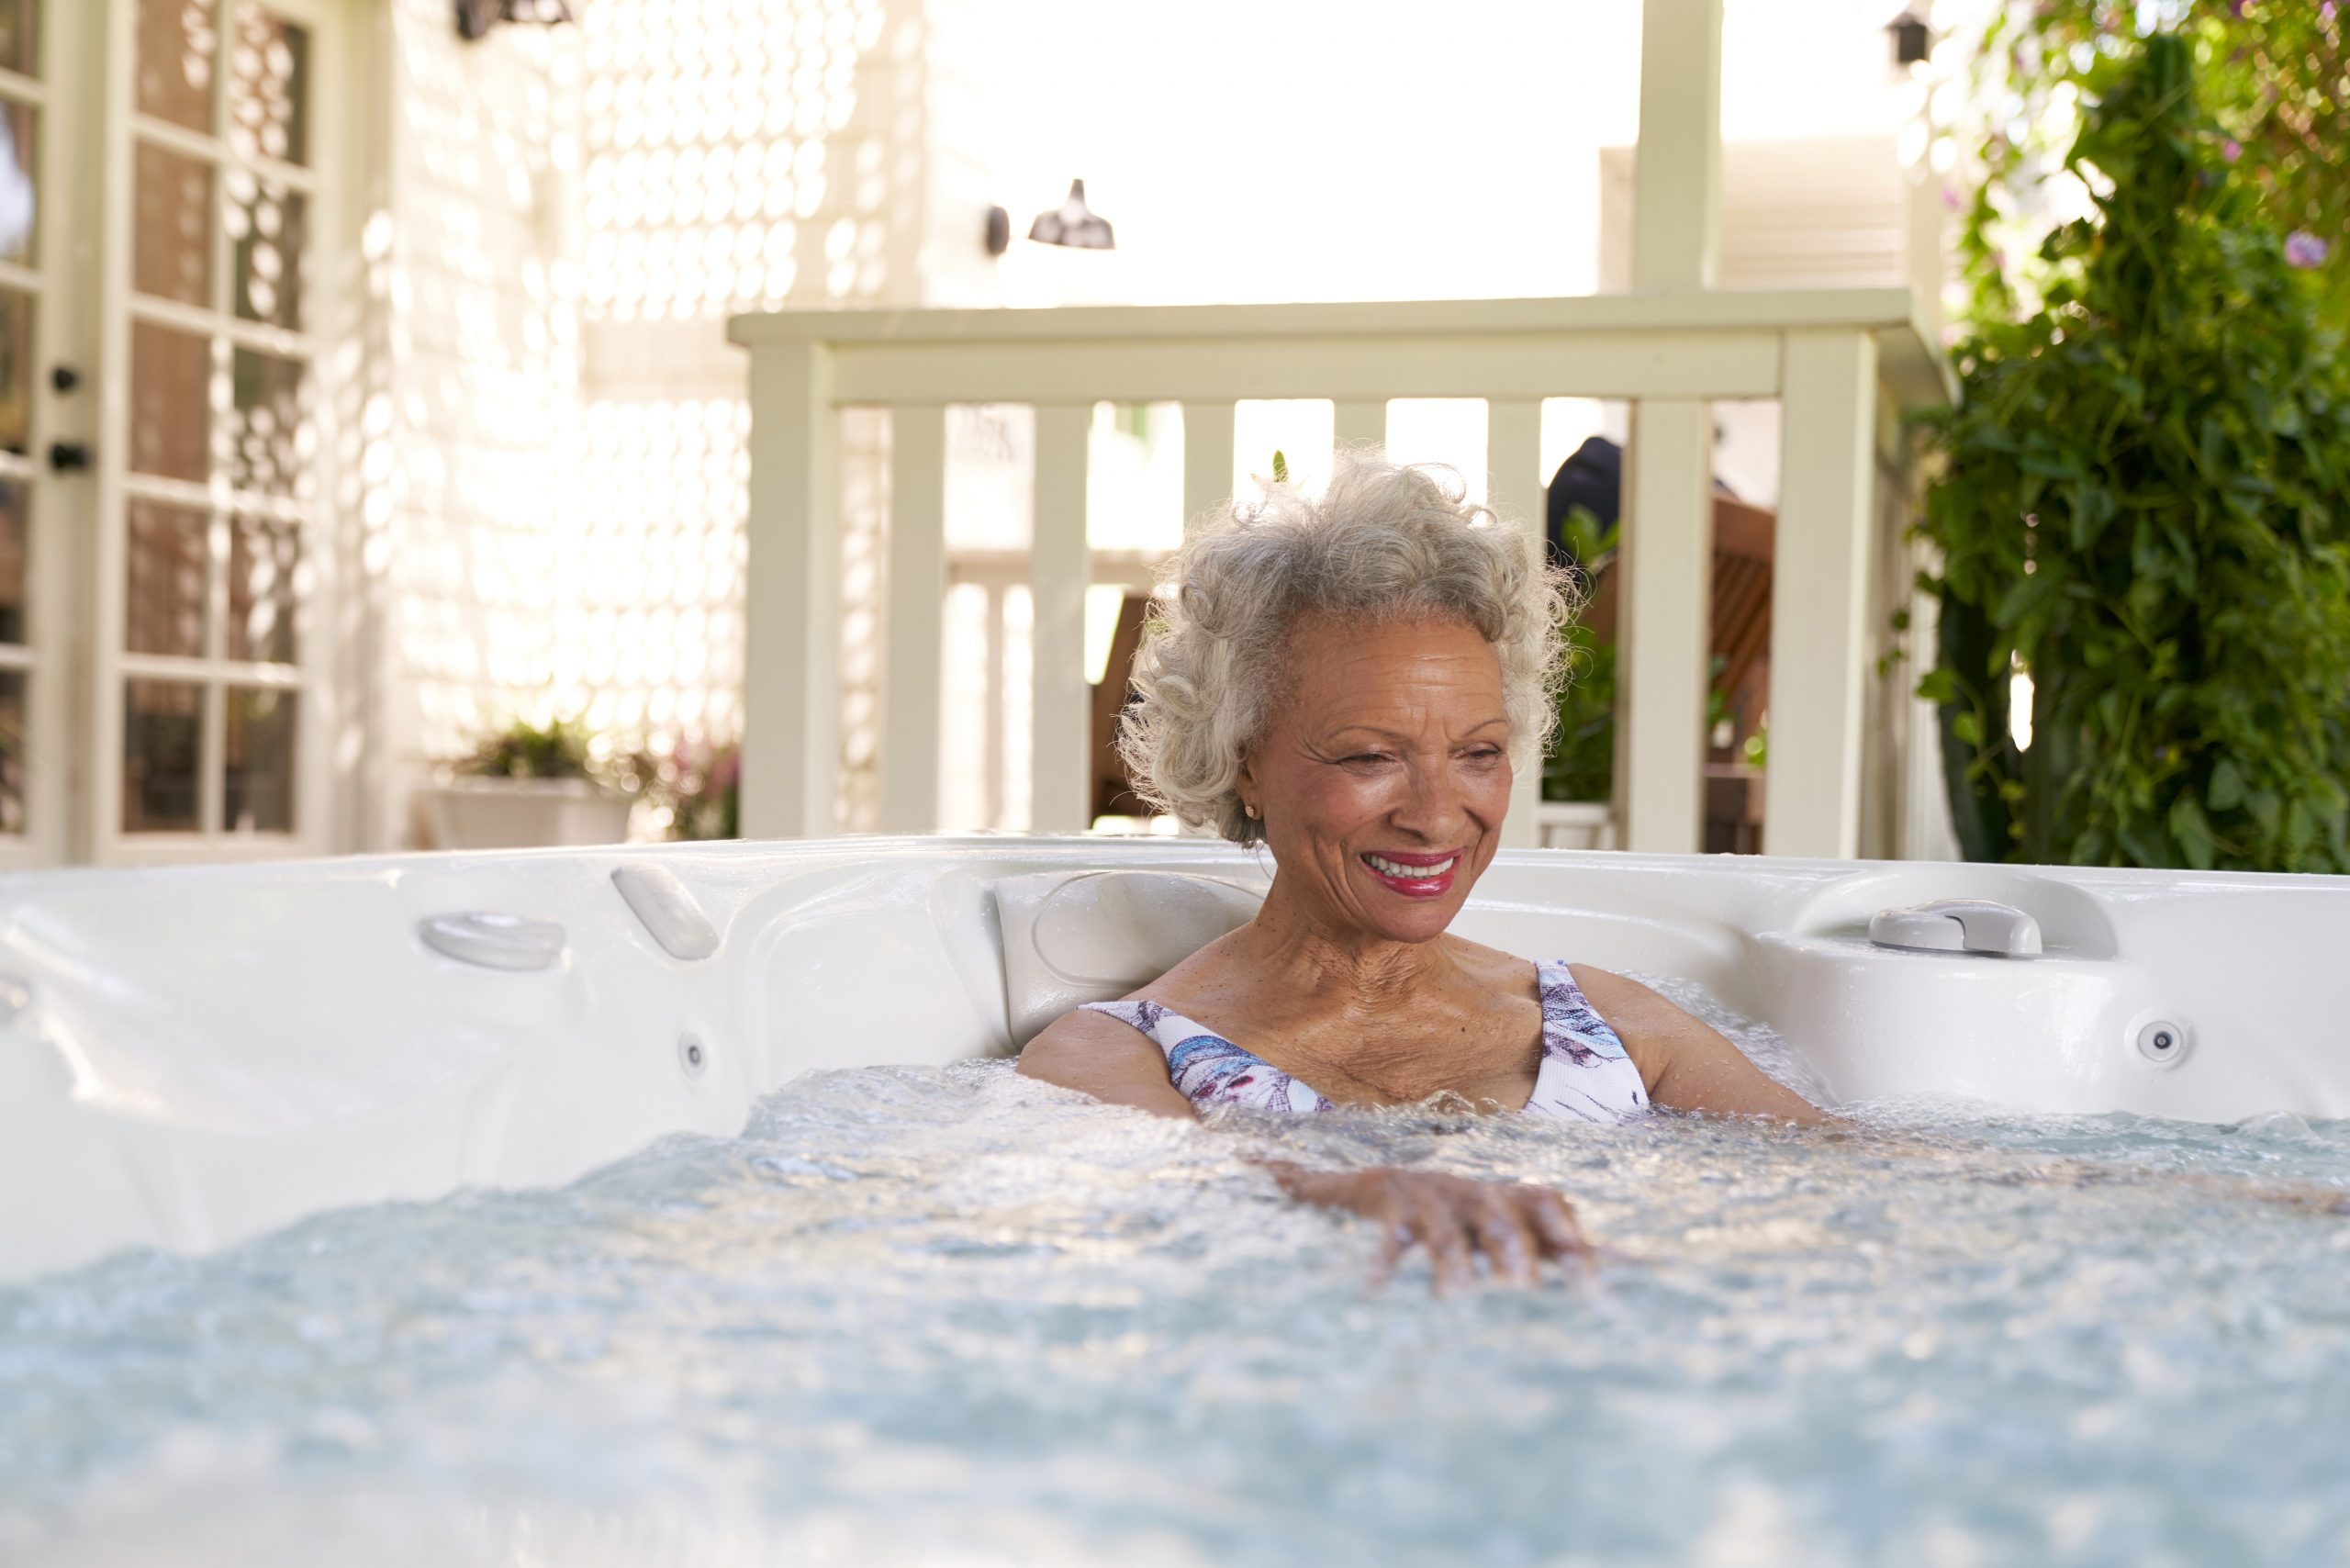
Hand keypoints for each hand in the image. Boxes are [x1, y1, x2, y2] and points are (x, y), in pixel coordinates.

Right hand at [1264, 1162, 1594, 1291]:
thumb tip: (1657, 1267)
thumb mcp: (1526, 1228)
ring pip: (1447, 1235)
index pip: (1550, 1207)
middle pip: (1501, 1222)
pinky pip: (1389, 1237)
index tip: (1590, 1286)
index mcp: (1517, 1200)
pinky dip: (1383, 1263)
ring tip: (1456, 1301)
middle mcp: (1480, 1195)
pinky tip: (1375, 1290)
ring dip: (1451, 1267)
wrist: (1393, 1184)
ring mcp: (1435, 1200)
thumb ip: (1579, 1249)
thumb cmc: (1477, 1218)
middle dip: (1512, 1256)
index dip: (1569, 1239)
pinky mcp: (1392, 1207)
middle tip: (1523, 1295)